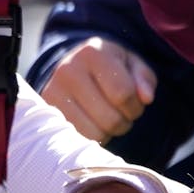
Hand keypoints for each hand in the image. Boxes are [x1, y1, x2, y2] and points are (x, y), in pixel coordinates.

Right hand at [39, 37, 156, 142]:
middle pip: (110, 118)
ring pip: (96, 133)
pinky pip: (79, 139)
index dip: (136, 105)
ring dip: (109, 132)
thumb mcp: (132, 65)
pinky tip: (92, 124)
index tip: (134, 102)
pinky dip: (92, 138)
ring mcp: (53, 92)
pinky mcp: (47, 112)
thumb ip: (144, 79)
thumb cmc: (110, 68)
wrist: (73, 67)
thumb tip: (146, 98)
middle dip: (124, 121)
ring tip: (107, 118)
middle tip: (121, 113)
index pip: (123, 94)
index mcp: (92, 53)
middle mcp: (67, 70)